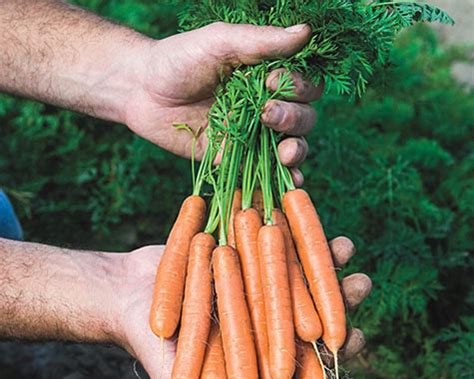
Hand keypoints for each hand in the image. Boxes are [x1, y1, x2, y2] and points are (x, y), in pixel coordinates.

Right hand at [114, 237, 370, 378]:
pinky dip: (290, 231)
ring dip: (322, 259)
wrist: (125, 293)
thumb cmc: (151, 341)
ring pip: (295, 271)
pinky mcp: (241, 250)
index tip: (355, 338)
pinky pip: (269, 241)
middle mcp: (261, 313)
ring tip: (346, 246)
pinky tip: (309, 219)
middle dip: (338, 298)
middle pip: (306, 308)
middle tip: (363, 284)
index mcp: (256, 348)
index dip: (331, 350)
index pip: (302, 354)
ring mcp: (254, 279)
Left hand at [123, 23, 322, 185]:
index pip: (306, 87)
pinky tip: (289, 181)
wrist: (142, 91)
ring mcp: (252, 136)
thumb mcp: (220, 42)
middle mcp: (266, 107)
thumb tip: (306, 32)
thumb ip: (261, 41)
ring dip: (296, 151)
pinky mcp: (234, 158)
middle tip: (267, 114)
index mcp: (268, 77)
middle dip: (294, 119)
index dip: (299, 88)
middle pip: (304, 119)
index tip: (270, 82)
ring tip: (285, 152)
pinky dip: (282, 178)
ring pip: (292, 146)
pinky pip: (265, 171)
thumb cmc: (180, 59)